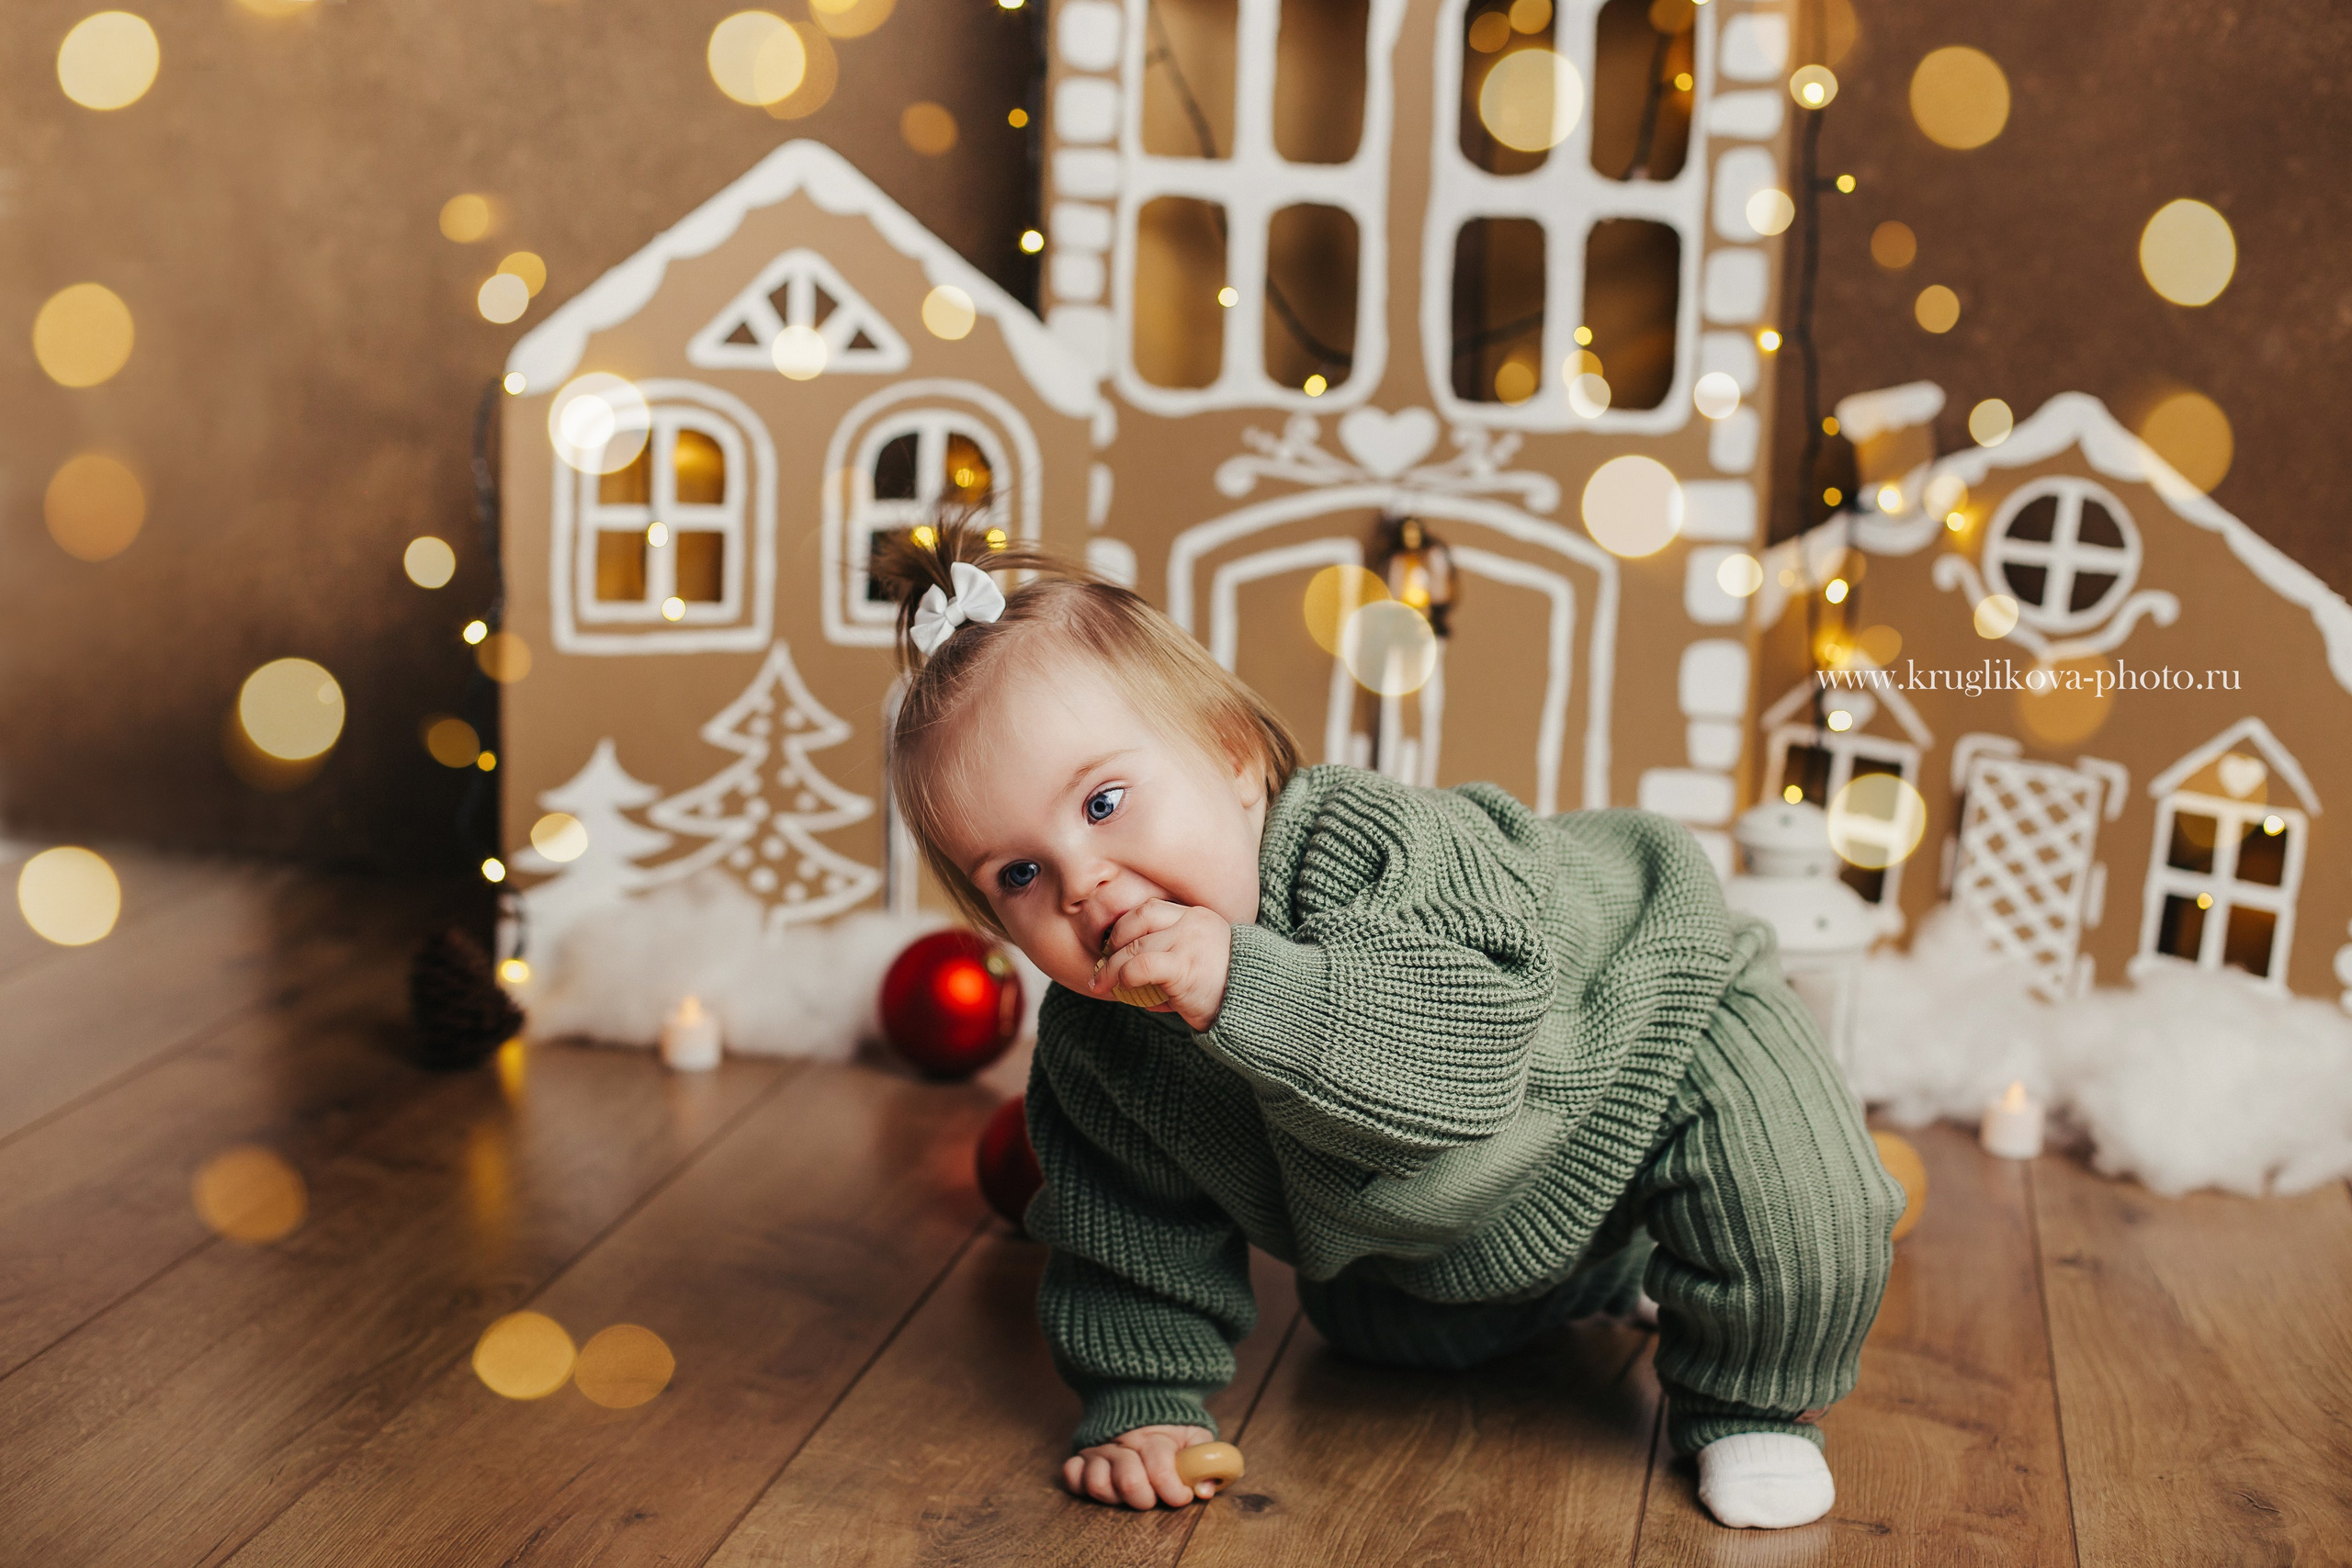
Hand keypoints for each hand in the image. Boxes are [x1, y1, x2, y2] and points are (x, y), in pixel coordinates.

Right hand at [1060, 1424, 1219, 1508]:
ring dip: (1114, 1495)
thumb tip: (1205, 1490)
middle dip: (1145, 1498)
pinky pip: (1070, 1475)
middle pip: (1128, 1481)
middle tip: (1154, 1495)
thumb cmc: (1172, 1430)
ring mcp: (1099, 1450)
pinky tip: (1103, 1483)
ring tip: (1128, 1491)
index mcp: (1154, 1438)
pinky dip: (1081, 1484)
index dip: (1174, 1491)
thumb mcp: (1196, 1437)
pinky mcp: (1081, 1456)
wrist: (1141, 1398)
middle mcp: (1123, 1443)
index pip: (1160, 1468)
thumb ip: (1207, 1461)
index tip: (1182, 1495)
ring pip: (1096, 1482)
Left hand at [1092, 901, 1231, 1030]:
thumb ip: (1170, 958)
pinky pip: (1140, 966)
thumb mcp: (1200, 962)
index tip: (1113, 946)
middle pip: (1136, 920)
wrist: (1256, 1006)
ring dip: (1110, 967)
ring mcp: (1188, 942)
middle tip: (1103, 964)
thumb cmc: (1225, 990)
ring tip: (1101, 984)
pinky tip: (1123, 989)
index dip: (1125, 927)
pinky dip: (1124, 977)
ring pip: (1133, 946)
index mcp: (1197, 916)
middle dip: (1113, 942)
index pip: (1149, 909)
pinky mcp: (1183, 966)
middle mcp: (1192, 923)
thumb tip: (1128, 975)